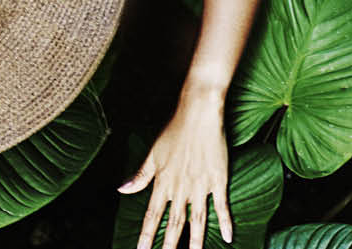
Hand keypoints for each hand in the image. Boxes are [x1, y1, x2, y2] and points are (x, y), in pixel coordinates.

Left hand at [120, 103, 232, 248]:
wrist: (198, 115)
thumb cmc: (174, 131)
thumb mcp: (152, 154)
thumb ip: (140, 176)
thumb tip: (122, 190)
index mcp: (162, 183)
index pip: (152, 215)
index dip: (147, 235)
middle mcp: (180, 188)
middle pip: (174, 223)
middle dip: (169, 245)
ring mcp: (200, 186)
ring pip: (197, 221)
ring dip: (195, 242)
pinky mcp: (218, 180)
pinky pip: (222, 206)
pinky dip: (225, 222)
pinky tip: (229, 238)